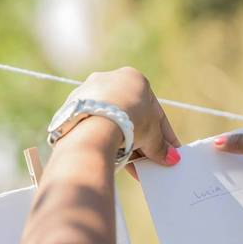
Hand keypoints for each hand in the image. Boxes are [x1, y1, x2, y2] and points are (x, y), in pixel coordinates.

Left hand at [64, 67, 180, 165]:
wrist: (92, 125)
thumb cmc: (128, 122)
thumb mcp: (151, 135)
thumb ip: (161, 146)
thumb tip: (170, 158)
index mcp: (133, 77)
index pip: (154, 110)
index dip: (165, 133)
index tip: (170, 150)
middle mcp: (109, 80)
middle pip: (131, 117)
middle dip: (143, 141)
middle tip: (151, 161)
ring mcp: (88, 94)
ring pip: (111, 123)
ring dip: (124, 144)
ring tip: (133, 166)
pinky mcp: (72, 110)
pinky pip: (94, 129)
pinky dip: (105, 143)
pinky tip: (112, 159)